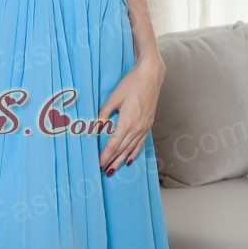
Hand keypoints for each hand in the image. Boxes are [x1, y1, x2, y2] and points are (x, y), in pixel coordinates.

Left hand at [97, 56, 165, 174]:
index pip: (114, 144)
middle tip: (103, 171)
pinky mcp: (148, 124)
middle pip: (122, 149)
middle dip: (112, 161)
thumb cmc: (131, 84)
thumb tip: (97, 126)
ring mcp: (144, 127)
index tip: (99, 163)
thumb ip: (104, 113)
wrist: (150, 77)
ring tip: (113, 170)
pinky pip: (140, 143)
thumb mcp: (114, 97)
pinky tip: (129, 160)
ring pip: (131, 149)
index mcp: (127, 122)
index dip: (106, 155)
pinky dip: (134, 153)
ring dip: (121, 160)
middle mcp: (137, 128)